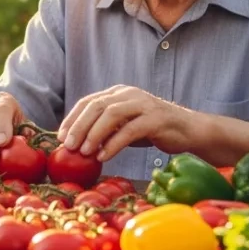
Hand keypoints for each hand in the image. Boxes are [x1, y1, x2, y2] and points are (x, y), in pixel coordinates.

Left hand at [57, 85, 195, 161]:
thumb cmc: (152, 130)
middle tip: (68, 146)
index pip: (88, 101)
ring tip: (83, 152)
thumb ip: (105, 130)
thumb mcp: (124, 127)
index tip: (60, 137)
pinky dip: (114, 144)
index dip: (72, 119)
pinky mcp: (156, 118)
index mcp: (119, 93)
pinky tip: (104, 156)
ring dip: (94, 134)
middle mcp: (129, 94)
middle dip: (79, 126)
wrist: (188, 130)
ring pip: (111, 114)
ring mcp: (143, 104)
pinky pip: (130, 130)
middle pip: (96, 106)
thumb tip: (77, 144)